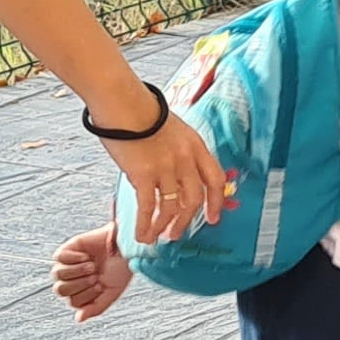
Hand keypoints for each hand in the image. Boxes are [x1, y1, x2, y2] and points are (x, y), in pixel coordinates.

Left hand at [52, 223, 129, 319]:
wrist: (125, 245)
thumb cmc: (121, 268)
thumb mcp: (113, 292)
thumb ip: (96, 308)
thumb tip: (79, 319)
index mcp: (81, 293)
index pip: (73, 302)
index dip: (87, 294)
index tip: (101, 285)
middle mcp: (71, 280)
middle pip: (60, 290)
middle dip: (81, 283)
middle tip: (96, 275)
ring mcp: (67, 265)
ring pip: (57, 274)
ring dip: (78, 270)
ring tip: (92, 264)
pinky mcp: (66, 250)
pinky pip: (59, 258)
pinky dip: (74, 258)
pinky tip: (87, 255)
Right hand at [97, 100, 227, 234]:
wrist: (123, 102)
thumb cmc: (142, 112)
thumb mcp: (173, 128)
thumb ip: (179, 150)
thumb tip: (175, 173)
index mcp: (196, 145)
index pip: (214, 179)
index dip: (216, 201)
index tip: (213, 218)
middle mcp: (186, 159)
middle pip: (194, 199)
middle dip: (187, 221)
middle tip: (176, 234)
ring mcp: (167, 168)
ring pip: (172, 208)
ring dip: (164, 226)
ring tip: (156, 237)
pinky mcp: (144, 174)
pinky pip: (149, 208)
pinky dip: (145, 225)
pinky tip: (141, 235)